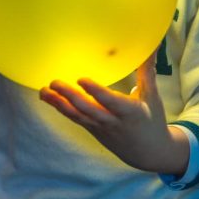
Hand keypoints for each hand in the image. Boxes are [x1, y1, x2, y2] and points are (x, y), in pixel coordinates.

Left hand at [39, 56, 190, 175]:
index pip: (111, 101)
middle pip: (88, 109)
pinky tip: (49, 98)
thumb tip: (153, 45)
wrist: (149, 153)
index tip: (81, 79)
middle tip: (54, 82)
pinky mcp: (92, 130)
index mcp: (130, 112)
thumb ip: (147, 70)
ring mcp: (100, 128)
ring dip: (59, 104)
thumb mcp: (152, 96)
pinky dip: (61, 109)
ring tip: (44, 91)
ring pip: (78, 116)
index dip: (96, 91)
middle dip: (70, 96)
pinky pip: (75, 119)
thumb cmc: (152, 120)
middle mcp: (112, 121)